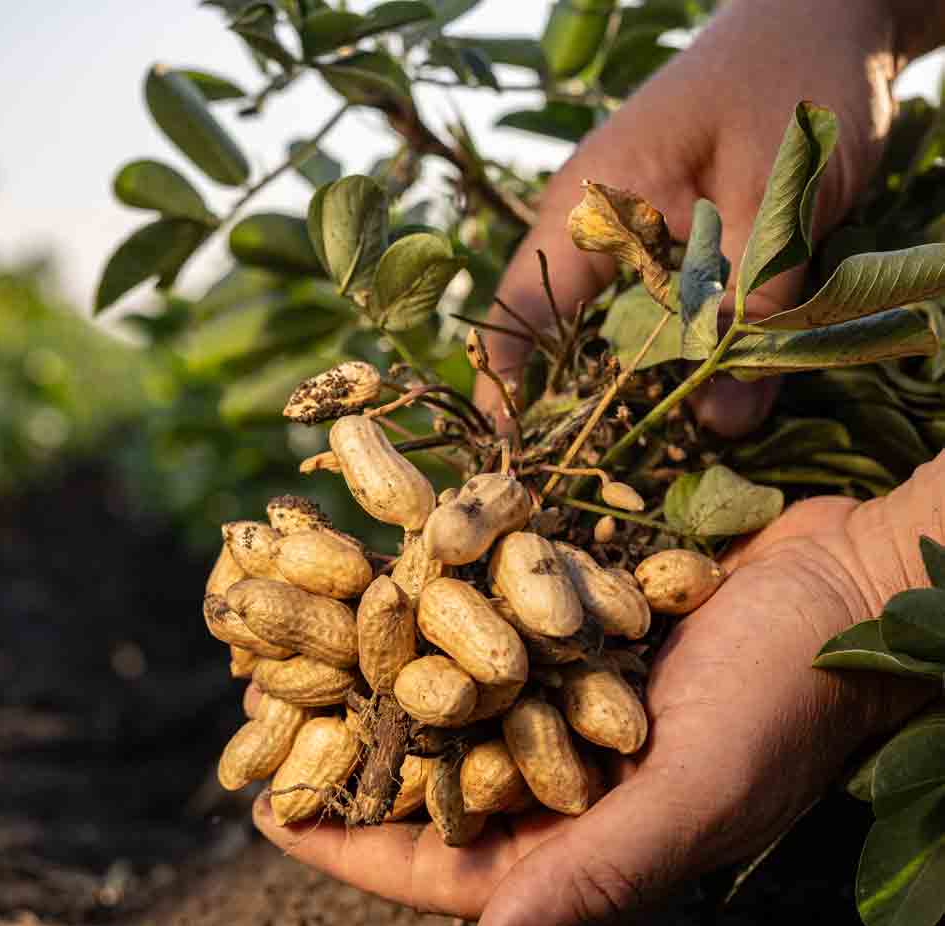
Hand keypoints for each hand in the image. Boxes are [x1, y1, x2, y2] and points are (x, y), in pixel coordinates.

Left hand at [254, 483, 933, 925]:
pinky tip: (376, 579)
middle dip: (345, 746)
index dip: (354, 843)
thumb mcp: (697, 792)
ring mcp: (565, 692)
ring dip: (374, 670)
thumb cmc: (789, 697)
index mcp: (585, 834)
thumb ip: (597, 872)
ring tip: (295, 643)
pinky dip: (429, 608)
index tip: (270, 814)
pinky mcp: (574, 625)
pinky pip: (481, 626)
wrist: (849, 583)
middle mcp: (563, 769)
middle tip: (259, 715)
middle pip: (431, 771)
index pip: (445, 860)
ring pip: (444, 693)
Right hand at [475, 0, 899, 433]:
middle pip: (560, 337)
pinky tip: (701, 396)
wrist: (824, 15)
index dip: (506, 386)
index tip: (512, 457)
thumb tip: (722, 425)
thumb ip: (753, 310)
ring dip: (633, 390)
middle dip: (578, 409)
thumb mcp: (780, 200)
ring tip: (651, 451)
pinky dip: (672, 357)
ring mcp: (627, 235)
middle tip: (597, 476)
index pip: (520, 307)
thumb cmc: (793, 81)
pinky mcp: (667, 244)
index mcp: (591, 207)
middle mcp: (593, 227)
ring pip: (612, 333)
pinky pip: (652, 314)